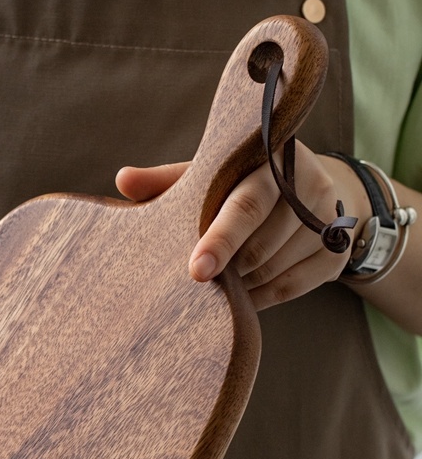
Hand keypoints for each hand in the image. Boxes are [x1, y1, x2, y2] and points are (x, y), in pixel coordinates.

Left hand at [116, 143, 371, 309]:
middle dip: (226, 269)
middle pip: (259, 247)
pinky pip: (291, 288)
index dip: (220, 240)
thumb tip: (122, 180)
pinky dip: (260, 298)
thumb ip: (166, 182)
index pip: (246, 206)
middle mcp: (306, 184)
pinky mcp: (337, 252)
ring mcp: (329, 218)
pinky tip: (241, 297)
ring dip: (240, 285)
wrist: (303, 191)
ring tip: (220, 283)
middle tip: (198, 278)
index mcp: (269, 160)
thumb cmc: (237, 185)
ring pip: (273, 270)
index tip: (196, 270)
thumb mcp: (206, 177)